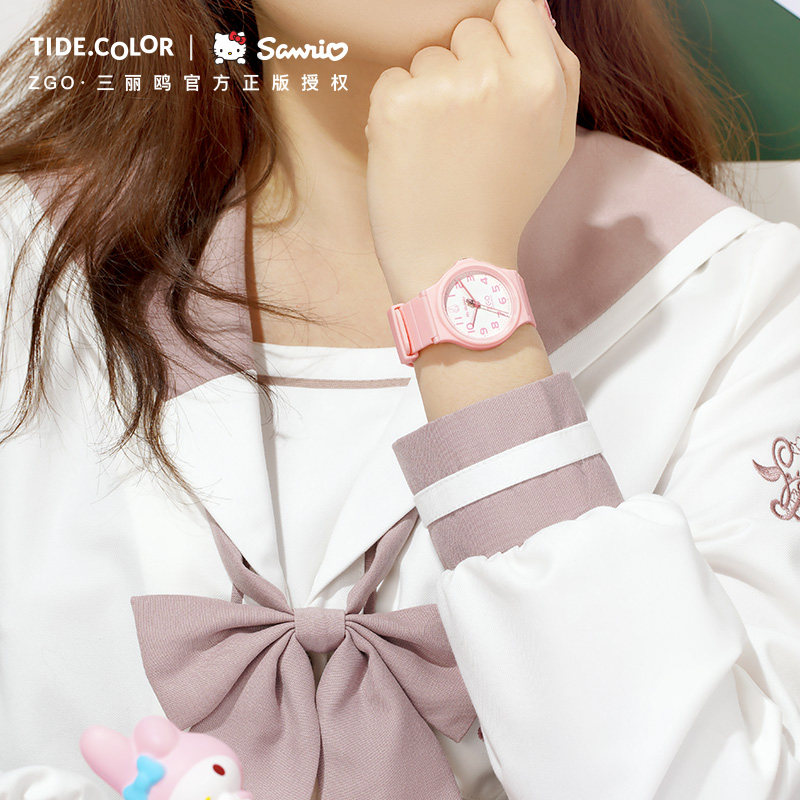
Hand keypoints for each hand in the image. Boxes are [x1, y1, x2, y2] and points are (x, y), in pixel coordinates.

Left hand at [365, 0, 579, 303]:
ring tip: (440, 149)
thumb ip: (558, 71)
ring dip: (428, 93)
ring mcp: (442, 90)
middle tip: (466, 131)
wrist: (455, 262)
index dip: (498, 40)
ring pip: (427, 56)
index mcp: (543, 82)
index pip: (513, 7)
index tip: (489, 77)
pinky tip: (413, 153)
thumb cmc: (504, 204)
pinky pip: (392, 81)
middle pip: (468, 30)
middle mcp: (495, 76)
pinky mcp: (397, 107)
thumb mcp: (555, 142)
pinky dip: (396, 112)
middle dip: (463, 69)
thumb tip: (534, 9)